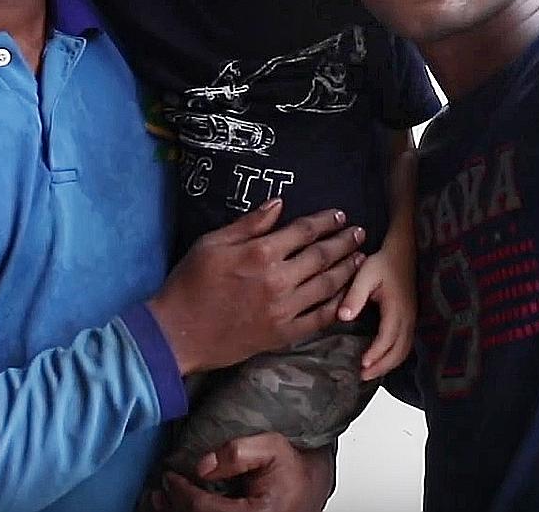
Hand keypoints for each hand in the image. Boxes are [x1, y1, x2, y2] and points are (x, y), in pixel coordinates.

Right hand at [148, 201, 365, 375]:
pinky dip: (337, 305)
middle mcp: (277, 280)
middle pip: (321, 256)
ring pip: (326, 285)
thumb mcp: (211, 244)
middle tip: (360, 233)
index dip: (325, 221)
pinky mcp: (283, 335)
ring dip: (346, 270)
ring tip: (360, 258)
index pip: (303, 231)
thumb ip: (248, 224)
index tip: (340, 215)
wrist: (177, 335)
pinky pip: (319, 318)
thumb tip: (278, 204)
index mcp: (259, 254)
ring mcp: (283, 310)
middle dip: (344, 242)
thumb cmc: (189, 284)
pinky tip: (346, 294)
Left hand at [156, 434, 334, 511]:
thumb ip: (237, 452)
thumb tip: (203, 465)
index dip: (182, 492)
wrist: (311, 485)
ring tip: (162, 501)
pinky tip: (179, 506)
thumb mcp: (271, 447)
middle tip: (162, 489)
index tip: (170, 477)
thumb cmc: (293, 468)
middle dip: (175, 506)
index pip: (204, 509)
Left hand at [338, 233, 415, 380]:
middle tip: (362, 376)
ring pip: (404, 350)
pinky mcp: (411, 318)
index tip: (362, 365)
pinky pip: (406, 344)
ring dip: (388, 364)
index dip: (376, 354)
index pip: (388, 338)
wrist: (404, 251)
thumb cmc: (384, 262)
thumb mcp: (366, 274)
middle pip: (399, 350)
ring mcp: (412, 319)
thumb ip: (355, 295)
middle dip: (382, 366)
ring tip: (369, 372)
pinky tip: (381, 360)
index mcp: (396, 308)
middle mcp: (408, 317)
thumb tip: (344, 316)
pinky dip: (394, 356)